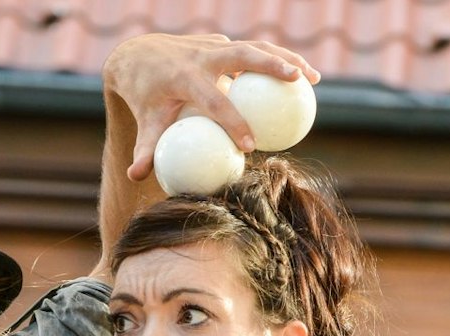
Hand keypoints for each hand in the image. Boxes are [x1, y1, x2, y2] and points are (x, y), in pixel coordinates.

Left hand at [103, 33, 320, 181]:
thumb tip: (136, 177)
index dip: (233, 121)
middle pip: (242, 54)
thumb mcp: (146, 122)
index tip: (251, 146)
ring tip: (312, 78)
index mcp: (184, 76)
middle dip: (270, 64)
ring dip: (286, 58)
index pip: (213, 99)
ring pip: (255, 46)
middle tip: (297, 80)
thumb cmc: (145, 97)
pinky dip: (279, 60)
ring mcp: (213, 45)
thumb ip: (145, 149)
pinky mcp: (222, 44)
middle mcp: (202, 55)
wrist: (138, 55)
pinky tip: (301, 78)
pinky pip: (255, 50)